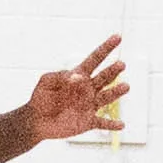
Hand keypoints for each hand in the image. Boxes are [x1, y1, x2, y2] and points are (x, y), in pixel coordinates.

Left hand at [16, 39, 132, 146]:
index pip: (95, 59)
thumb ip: (59, 76)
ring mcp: (90, 105)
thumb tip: (77, 77)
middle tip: (121, 64)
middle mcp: (88, 89)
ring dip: (116, 92)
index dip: (106, 48)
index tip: (117, 37)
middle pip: (104, 77)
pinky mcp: (88, 121)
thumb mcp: (46, 82)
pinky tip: (121, 125)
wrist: (37, 121)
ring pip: (106, 97)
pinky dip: (112, 124)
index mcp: (79, 76)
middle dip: (113, 70)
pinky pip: (102, 123)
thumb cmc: (41, 98)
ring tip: (126, 86)